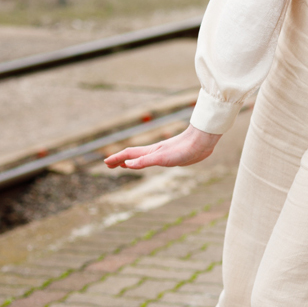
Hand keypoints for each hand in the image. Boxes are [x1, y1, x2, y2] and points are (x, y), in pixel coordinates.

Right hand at [104, 123, 220, 170]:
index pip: (129, 154)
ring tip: (124, 165)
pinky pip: (153, 160)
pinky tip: (150, 162)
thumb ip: (145, 161)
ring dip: (131, 161)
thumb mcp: (162, 158)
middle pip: (133, 155)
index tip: (105, 163)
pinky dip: (145, 162)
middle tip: (109, 165)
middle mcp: (154, 151)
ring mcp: (163, 153)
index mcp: (151, 152)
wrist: (202, 141)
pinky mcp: (172, 156)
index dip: (116, 158)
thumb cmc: (183, 149)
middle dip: (120, 160)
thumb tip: (127, 164)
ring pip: (142, 157)